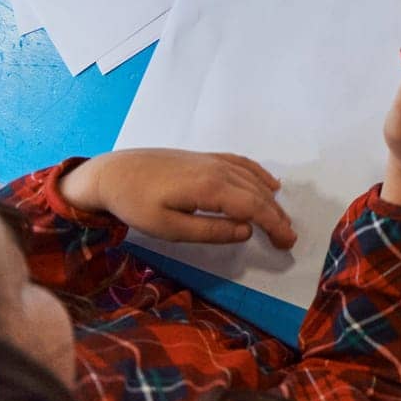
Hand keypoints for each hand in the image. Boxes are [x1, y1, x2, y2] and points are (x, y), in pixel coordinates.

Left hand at [58, 149, 296, 247]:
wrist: (112, 173)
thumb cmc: (135, 204)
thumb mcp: (169, 228)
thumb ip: (210, 230)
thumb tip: (246, 231)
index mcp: (210, 188)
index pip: (254, 207)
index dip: (274, 225)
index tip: (287, 242)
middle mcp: (218, 169)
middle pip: (258, 194)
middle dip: (277, 217)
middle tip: (288, 239)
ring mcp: (213, 160)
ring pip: (253, 180)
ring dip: (271, 201)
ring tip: (281, 220)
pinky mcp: (205, 157)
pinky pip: (242, 164)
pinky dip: (260, 175)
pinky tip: (270, 185)